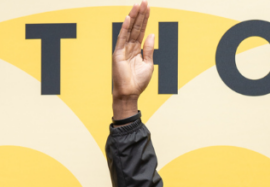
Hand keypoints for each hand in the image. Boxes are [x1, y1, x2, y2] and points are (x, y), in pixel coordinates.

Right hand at [112, 1, 154, 117]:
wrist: (130, 94)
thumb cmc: (138, 82)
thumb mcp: (148, 64)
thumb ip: (149, 49)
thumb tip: (151, 34)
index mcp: (137, 50)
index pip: (142, 31)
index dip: (145, 19)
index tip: (148, 8)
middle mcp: (129, 47)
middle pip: (136, 28)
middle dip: (141, 14)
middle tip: (144, 1)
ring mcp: (123, 50)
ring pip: (130, 30)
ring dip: (134, 17)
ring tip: (138, 5)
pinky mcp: (118, 54)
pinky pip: (122, 38)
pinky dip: (125, 28)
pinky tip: (129, 18)